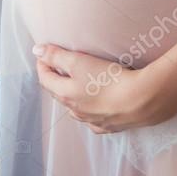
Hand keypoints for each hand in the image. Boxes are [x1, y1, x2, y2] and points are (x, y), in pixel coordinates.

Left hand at [33, 44, 169, 133]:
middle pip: (58, 93)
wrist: (140, 100)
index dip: (43, 63)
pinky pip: (93, 118)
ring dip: (71, 94)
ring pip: (75, 108)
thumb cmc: (108, 79)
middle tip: (58, 63)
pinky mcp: (109, 125)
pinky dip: (89, 109)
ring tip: (76, 82)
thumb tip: (36, 50)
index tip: (44, 52)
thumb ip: (57, 55)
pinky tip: (95, 104)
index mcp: (65, 95)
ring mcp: (92, 120)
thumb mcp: (79, 61)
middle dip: (55, 77)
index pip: (45, 78)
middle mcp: (75, 111)